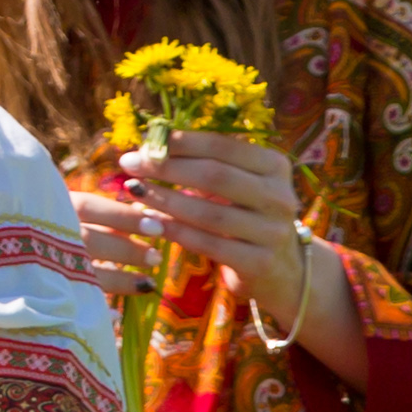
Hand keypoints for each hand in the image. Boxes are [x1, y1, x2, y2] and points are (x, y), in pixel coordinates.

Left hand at [80, 132, 318, 332]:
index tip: (146, 142)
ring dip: (165, 200)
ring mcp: (272, 231)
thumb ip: (205, 164)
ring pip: (210, 213)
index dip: (182, 142)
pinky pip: (208, 244)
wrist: (281, 269)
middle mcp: (279, 196)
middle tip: (130, 164)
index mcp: (275, 166)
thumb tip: (150, 146)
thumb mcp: (239, 185)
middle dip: (167, 168)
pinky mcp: (259, 262)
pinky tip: (152, 223)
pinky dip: (176, 232)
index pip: (223, 146)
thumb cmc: (247, 215)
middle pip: (215, 176)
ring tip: (134, 191)